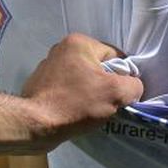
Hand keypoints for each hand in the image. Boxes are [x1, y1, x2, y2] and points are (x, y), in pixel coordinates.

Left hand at [21, 33, 142, 147]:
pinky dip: (75, 99)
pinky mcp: (41, 84)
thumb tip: (133, 86)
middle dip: (106, 85)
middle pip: (99, 67)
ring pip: (83, 79)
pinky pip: (68, 89)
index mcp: (79, 42)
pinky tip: (76, 113)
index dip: (124, 76)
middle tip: (108, 104)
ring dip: (91, 93)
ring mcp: (49, 66)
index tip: (123, 95)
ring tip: (92, 111)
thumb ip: (133, 85)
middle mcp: (62, 48)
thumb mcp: (115, 93)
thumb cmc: (76, 104)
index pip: (115, 56)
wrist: (34, 125)